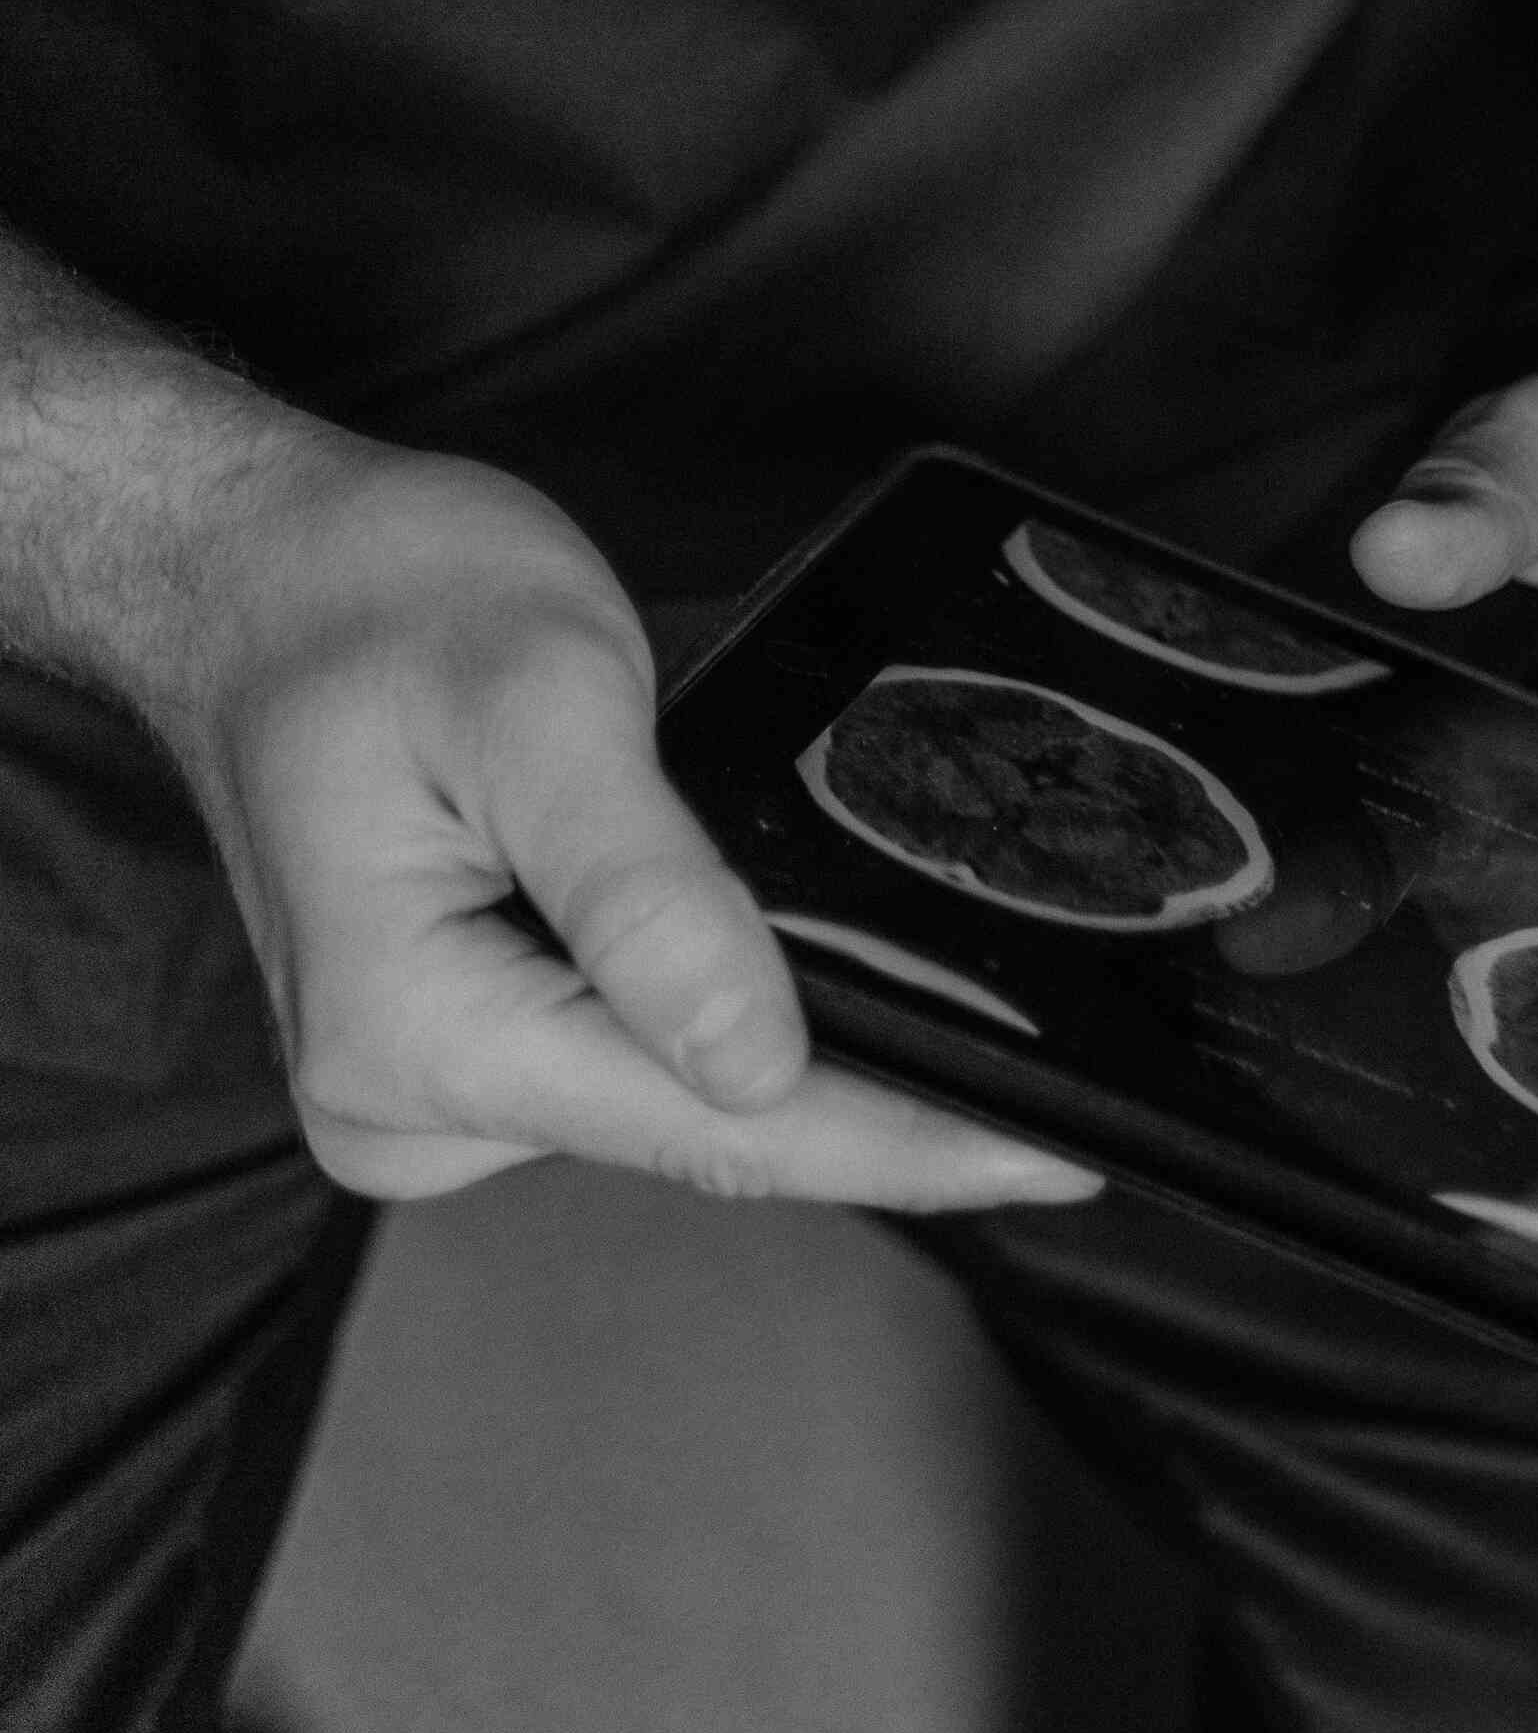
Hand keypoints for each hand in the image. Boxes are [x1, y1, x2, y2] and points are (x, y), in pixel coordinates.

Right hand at [150, 442, 1099, 1209]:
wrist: (255, 572)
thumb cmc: (379, 601)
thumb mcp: (538, 702)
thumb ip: (645, 894)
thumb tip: (755, 1060)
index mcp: (415, 1038)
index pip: (719, 1130)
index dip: (910, 1147)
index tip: (1067, 1159)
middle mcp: (411, 1107)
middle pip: (716, 1136)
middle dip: (894, 1106)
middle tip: (1086, 1092)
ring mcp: (438, 1093)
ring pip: (694, 1104)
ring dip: (831, 1059)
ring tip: (990, 1030)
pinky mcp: (477, 1052)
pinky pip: (653, 1062)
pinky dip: (756, 1021)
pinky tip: (858, 987)